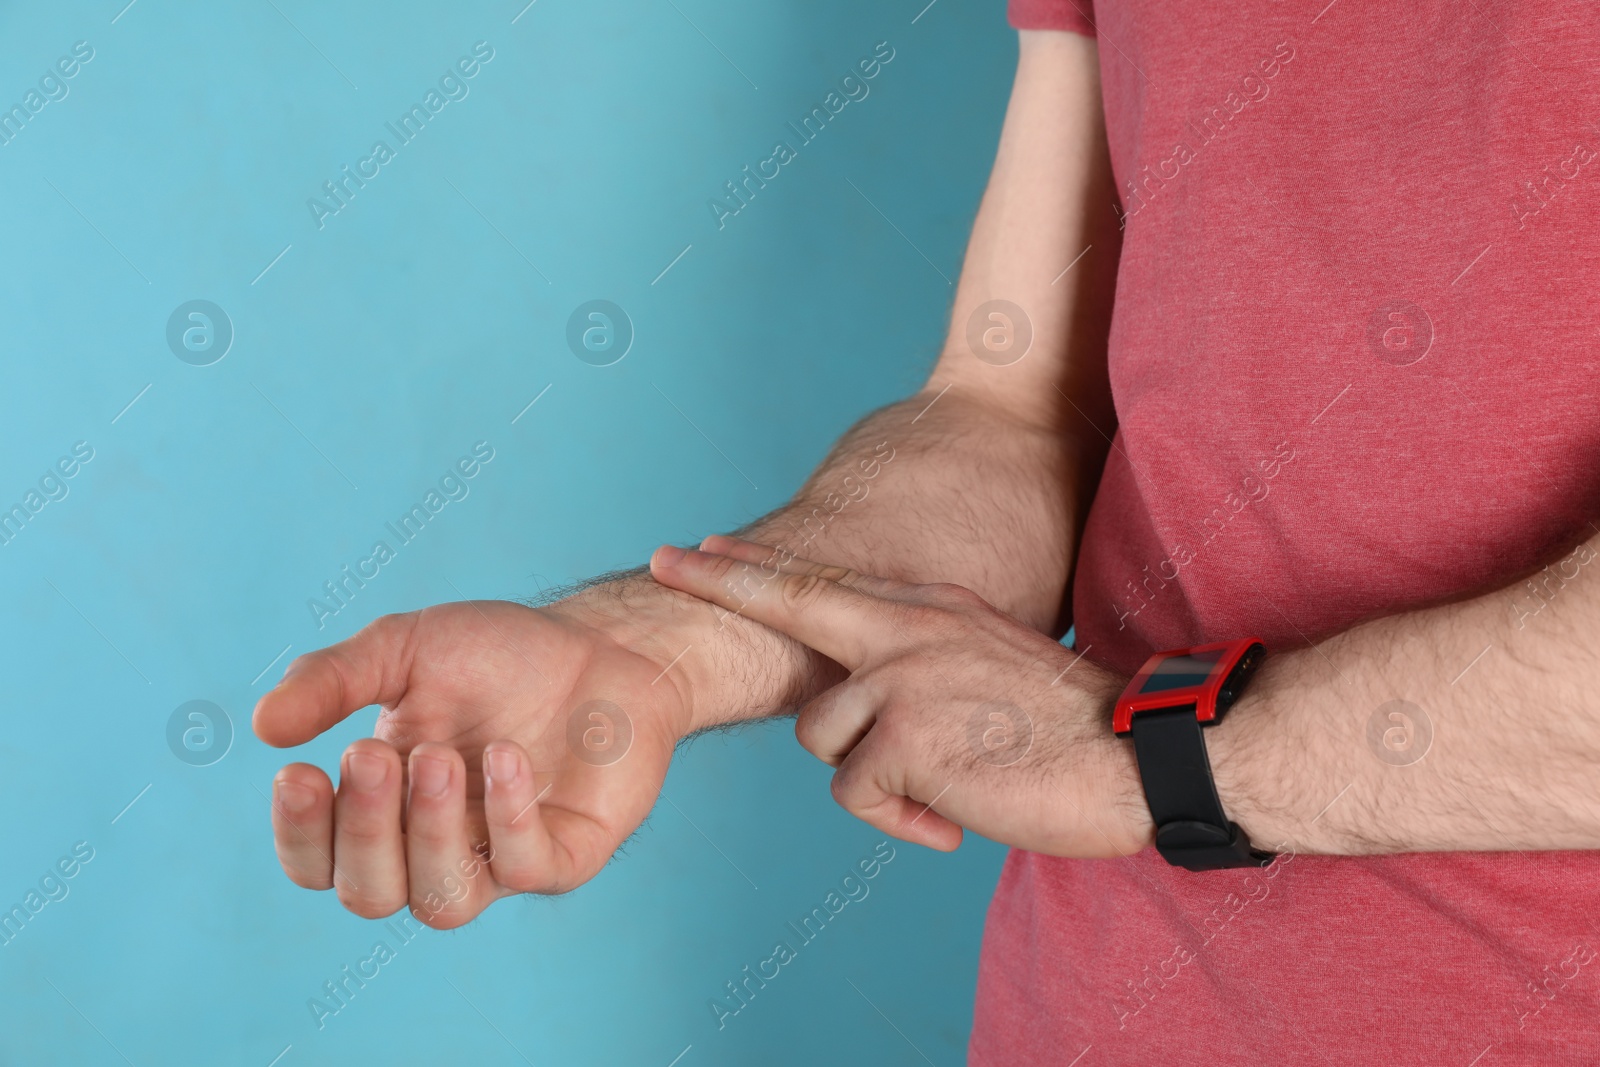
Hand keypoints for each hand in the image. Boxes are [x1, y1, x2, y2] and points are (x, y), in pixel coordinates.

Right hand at [253, 597, 692, 927]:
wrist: (603, 643)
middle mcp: (436, 846)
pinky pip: (524, 871)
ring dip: (428, 834)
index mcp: (384, 807)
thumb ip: (333, 680)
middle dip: (362, 830)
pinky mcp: (566, 855)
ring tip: (440, 758)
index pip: (318, 862)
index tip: (297, 771)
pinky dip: (507, 817)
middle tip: (372, 754)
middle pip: (370, 895)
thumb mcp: (405, 649)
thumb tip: (262, 726)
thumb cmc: (500, 654)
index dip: (298, 834)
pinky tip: (505, 755)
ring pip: (442, 903)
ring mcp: (501, 858)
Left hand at [649, 535, 1153, 855]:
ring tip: (944, 782)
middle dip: (722, 586)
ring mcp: (902, 680)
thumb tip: (864, 701)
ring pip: (821, 737)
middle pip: (789, 606)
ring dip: (871, 774)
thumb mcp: (988, 663)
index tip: (695, 550)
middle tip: (669, 559)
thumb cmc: (1068, 725)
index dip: (751, 567)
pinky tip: (955, 814)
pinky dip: (901, 819)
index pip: (823, 580)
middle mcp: (907, 629)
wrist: (1139, 754)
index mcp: (930, 608)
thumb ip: (921, 661)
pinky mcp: (904, 740)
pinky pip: (858, 794)